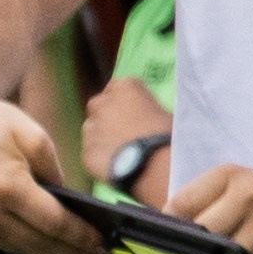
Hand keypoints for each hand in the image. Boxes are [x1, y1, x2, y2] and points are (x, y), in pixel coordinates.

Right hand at [0, 89, 100, 253]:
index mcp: (8, 186)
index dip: (80, 236)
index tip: (100, 242)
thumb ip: (53, 169)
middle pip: (40, 243)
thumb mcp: (29, 133)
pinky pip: (1, 244)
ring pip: (21, 249)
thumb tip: (69, 200)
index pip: (54, 222)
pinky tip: (41, 250)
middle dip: (72, 253)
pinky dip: (24, 248)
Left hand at [78, 71, 168, 190]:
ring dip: (101, 134)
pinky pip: (91, 151)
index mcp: (124, 87)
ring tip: (119, 149)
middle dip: (108, 113)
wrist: (153, 167)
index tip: (135, 111)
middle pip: (100, 104)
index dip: (127, 100)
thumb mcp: (164, 113)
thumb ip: (147, 109)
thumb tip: (146, 117)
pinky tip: (114, 164)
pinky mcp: (86, 151)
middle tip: (123, 128)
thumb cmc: (166, 136)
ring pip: (92, 128)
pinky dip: (100, 155)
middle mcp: (102, 103)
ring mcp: (91, 128)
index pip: (120, 86)